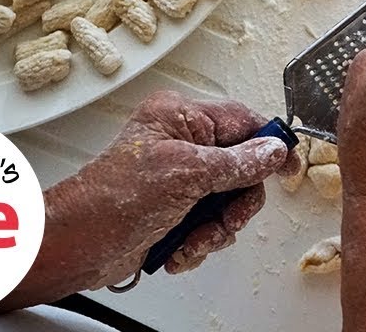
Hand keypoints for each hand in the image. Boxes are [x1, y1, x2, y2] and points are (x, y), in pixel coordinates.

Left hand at [44, 90, 299, 289]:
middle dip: (235, 202)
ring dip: (216, 228)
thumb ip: (238, 162)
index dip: (268, 144)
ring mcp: (179, 178)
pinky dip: (200, 241)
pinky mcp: (175, 209)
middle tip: (226, 217)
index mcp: (181, 118)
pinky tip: (180, 248)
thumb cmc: (114, 199)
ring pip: (228, 201)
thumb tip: (272, 150)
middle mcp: (181, 143)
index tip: (287, 166)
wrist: (79, 246)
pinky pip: (210, 224)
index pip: (242, 122)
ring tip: (194, 238)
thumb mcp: (187, 174)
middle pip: (242, 168)